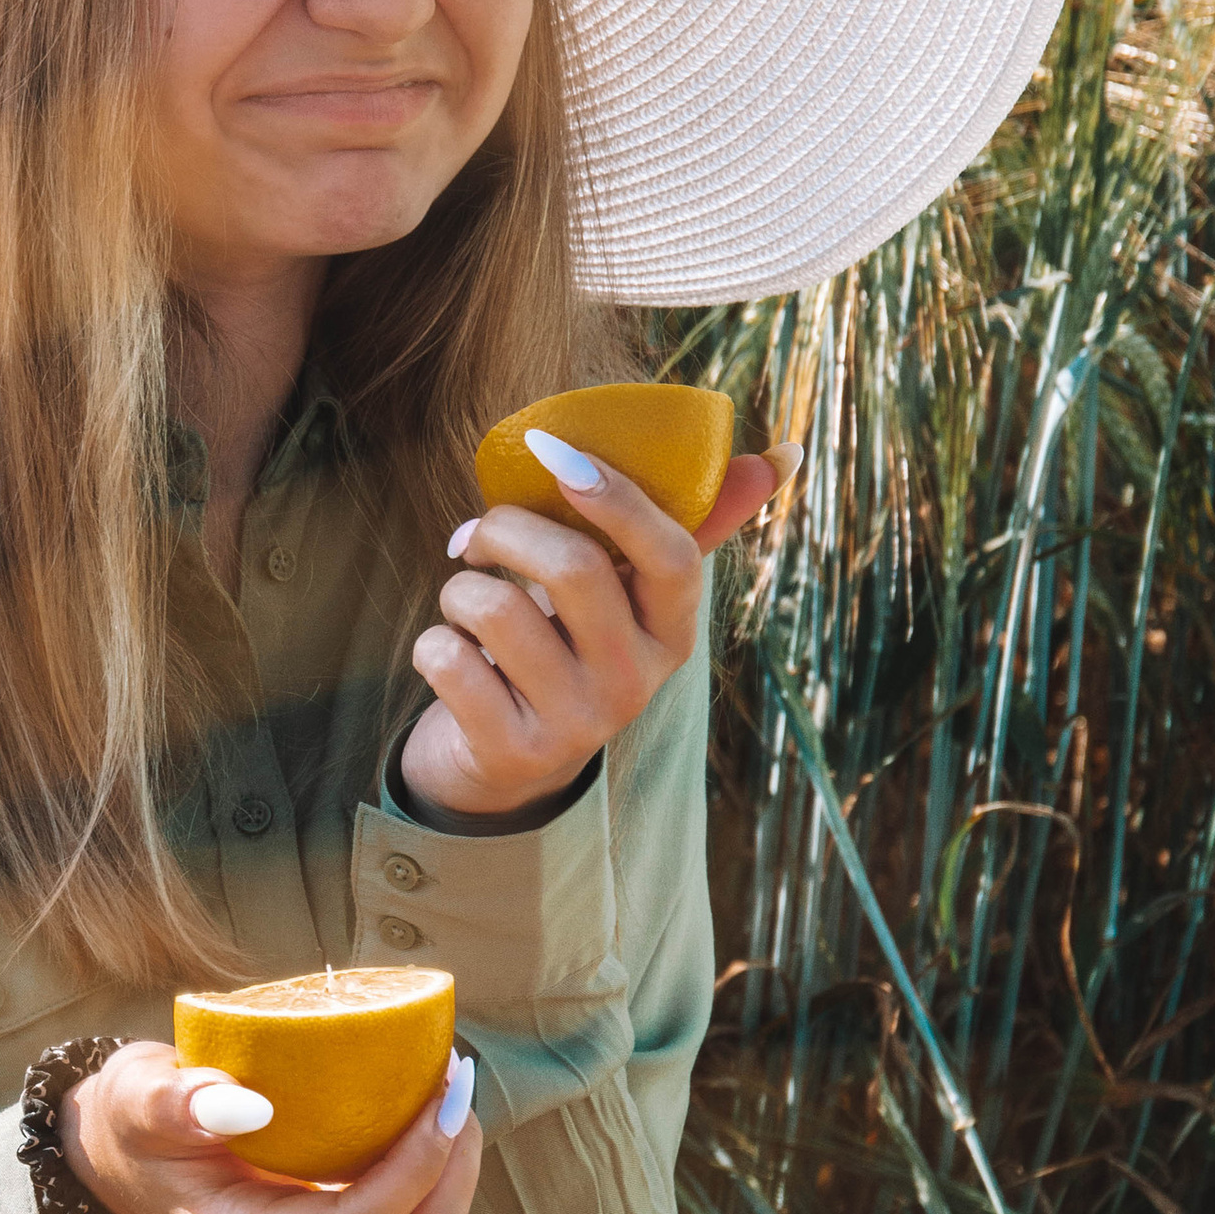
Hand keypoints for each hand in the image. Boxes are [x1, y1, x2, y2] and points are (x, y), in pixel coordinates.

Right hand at [61, 1037, 481, 1213]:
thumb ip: (178, 1103)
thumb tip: (246, 1104)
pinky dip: (434, 1166)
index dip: (414, 1167)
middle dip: (454, 1162)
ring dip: (453, 1163)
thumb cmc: (136, 1125)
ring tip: (447, 1083)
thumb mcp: (139, 1100)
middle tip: (454, 1076)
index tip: (438, 1094)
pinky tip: (425, 1107)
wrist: (132, 1164)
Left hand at [399, 435, 803, 817]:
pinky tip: (453, 658)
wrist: (508, 760)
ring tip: (468, 607)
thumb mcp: (628, 595)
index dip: (619, 498)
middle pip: (573, 568)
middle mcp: (635, 682)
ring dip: (459, 590)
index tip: (558, 453)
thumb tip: (782, 457)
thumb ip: (692, 525)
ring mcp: (576, 723)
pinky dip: (432, 644)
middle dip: (505, 528)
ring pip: (494, 607)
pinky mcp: (512, 751)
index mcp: (671, 632)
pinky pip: (447, 659)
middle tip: (478, 537)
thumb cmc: (568, 647)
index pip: (672, 556)